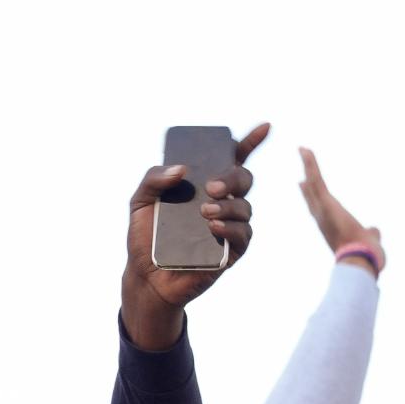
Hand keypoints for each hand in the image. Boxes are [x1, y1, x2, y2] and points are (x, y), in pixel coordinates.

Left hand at [121, 123, 268, 348]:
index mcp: (203, 186)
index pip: (232, 159)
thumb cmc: (145, 238)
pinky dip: (231, 228)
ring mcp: (229, 226)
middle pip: (243, 179)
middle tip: (210, 187)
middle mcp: (221, 203)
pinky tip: (214, 227)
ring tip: (204, 212)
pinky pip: (244, 235)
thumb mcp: (139, 203)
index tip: (265, 127)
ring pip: (245, 207)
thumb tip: (181, 169)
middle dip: (232, 178)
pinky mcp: (232, 251)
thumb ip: (153, 179)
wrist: (144, 276)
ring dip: (228, 206)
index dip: (250, 141)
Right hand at [299, 147, 384, 274]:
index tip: (302, 182)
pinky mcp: (325, 202)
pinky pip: (316, 180)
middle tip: (301, 160)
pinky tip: (305, 151)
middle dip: (306, 176)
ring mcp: (321, 209)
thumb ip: (371, 233)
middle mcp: (321, 217)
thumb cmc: (365, 256)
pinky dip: (310, 164)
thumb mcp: (369, 240)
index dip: (309, 194)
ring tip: (303, 148)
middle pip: (311, 192)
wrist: (359, 262)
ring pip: (313, 182)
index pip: (317, 206)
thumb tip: (375, 231)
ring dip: (308, 164)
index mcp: (330, 225)